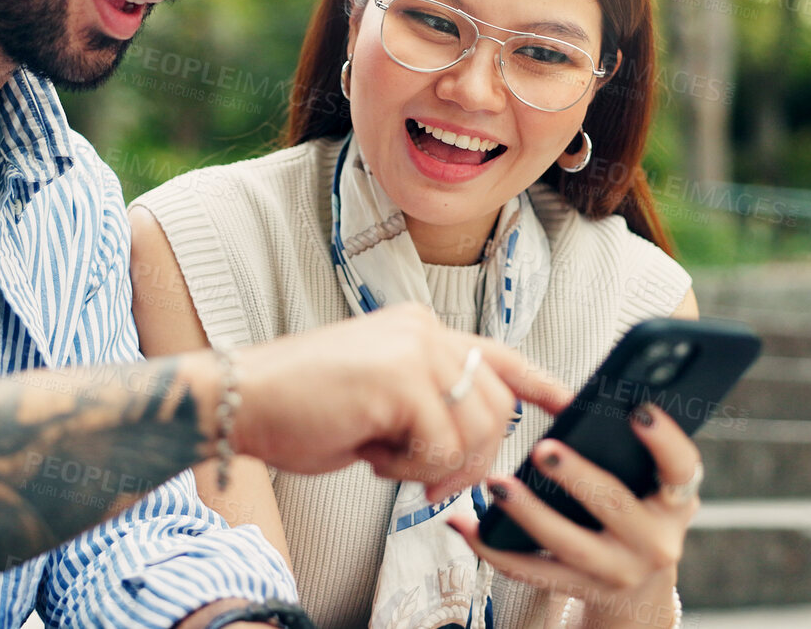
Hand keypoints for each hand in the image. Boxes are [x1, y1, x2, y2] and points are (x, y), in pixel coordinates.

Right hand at [229, 303, 572, 502]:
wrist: (239, 401)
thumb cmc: (299, 410)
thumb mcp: (379, 403)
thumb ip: (427, 409)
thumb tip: (473, 448)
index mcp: (419, 330)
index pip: (498, 355)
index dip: (541, 384)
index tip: (571, 404)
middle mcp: (424, 330)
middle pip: (495, 404)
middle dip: (474, 457)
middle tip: (428, 481)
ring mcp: (414, 349)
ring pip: (475, 426)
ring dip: (438, 465)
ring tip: (390, 464)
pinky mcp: (400, 378)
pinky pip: (441, 445)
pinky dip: (410, 467)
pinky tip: (372, 454)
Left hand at [447, 402, 699, 626]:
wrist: (640, 589)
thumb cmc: (639, 513)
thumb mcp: (655, 487)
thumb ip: (636, 451)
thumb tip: (598, 401)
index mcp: (675, 503)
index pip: (682, 467)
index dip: (664, 439)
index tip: (639, 411)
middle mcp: (654, 542)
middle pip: (615, 505)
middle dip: (578, 476)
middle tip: (544, 448)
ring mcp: (618, 571)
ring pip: (568, 544)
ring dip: (528, 513)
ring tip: (497, 483)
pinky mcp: (580, 590)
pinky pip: (531, 571)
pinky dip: (493, 549)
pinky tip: (464, 525)